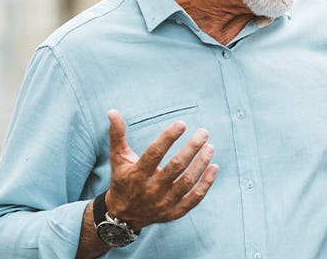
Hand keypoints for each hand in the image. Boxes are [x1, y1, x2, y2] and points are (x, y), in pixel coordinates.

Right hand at [103, 109, 218, 227]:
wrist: (124, 215)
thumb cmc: (123, 180)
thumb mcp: (118, 158)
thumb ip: (117, 135)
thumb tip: (112, 111)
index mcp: (137, 174)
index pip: (154, 153)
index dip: (168, 138)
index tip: (182, 124)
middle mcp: (151, 189)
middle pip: (176, 166)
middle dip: (192, 148)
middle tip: (204, 132)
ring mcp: (164, 202)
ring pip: (187, 181)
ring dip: (201, 163)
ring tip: (210, 147)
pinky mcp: (174, 212)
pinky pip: (194, 198)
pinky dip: (206, 183)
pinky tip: (214, 167)